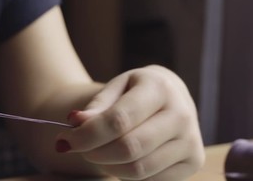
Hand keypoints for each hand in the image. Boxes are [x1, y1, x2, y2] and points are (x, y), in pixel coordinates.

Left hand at [55, 65, 204, 180]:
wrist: (170, 96)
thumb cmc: (136, 91)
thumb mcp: (115, 88)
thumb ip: (96, 107)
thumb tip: (75, 121)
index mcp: (160, 87)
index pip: (118, 120)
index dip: (87, 135)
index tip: (64, 140)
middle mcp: (182, 114)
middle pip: (129, 149)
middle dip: (94, 153)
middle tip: (78, 147)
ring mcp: (191, 141)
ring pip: (138, 169)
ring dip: (108, 166)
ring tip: (98, 152)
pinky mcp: (194, 162)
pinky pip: (151, 180)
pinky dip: (127, 173)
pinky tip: (121, 158)